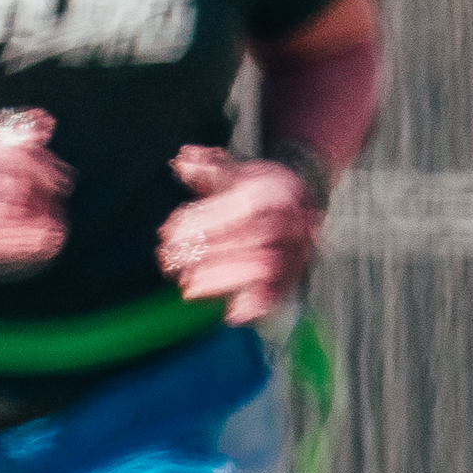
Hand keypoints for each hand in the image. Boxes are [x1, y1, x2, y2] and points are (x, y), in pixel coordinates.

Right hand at [0, 112, 66, 267]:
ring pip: (7, 219)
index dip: (45, 169)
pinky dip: (21, 247)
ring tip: (56, 228)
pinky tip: (43, 246)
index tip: (60, 179)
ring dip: (39, 225)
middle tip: (57, 202)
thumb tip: (43, 123)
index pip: (13, 157)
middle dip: (44, 198)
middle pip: (15, 188)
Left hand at [160, 143, 324, 321]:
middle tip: (166, 259)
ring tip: (186, 284)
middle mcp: (292, 222)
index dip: (202, 222)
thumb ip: (207, 166)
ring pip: (264, 266)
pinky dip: (258, 304)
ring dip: (222, 277)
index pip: (240, 209)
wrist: (306, 197)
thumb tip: (182, 159)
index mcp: (277, 193)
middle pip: (248, 239)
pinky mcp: (295, 275)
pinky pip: (283, 292)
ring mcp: (297, 251)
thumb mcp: (235, 169)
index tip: (168, 232)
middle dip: (204, 251)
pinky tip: (229, 313)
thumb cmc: (259, 186)